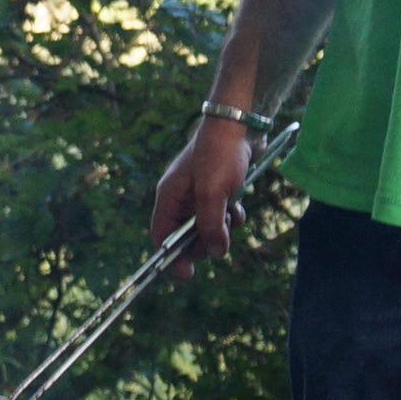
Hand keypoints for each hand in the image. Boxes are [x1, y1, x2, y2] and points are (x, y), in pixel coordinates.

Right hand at [151, 118, 254, 268]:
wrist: (239, 125)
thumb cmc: (219, 155)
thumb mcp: (212, 194)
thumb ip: (210, 226)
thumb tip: (216, 253)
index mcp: (169, 197)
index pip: (161, 236)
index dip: (171, 257)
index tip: (188, 274)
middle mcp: (180, 198)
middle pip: (185, 236)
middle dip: (205, 240)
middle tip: (220, 237)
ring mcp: (198, 194)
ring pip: (207, 227)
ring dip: (222, 227)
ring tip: (232, 212)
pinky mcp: (216, 190)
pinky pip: (220, 215)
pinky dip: (230, 216)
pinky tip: (238, 204)